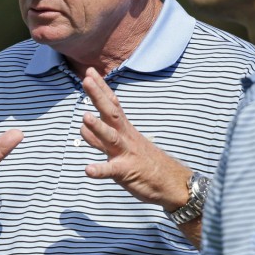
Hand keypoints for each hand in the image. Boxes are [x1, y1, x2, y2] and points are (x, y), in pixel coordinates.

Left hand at [80, 67, 190, 208]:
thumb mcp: (121, 147)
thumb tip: (82, 126)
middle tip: (86, 80)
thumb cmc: (144, 163)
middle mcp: (125, 137)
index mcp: (125, 129)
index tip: (90, 71)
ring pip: (110, 138)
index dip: (101, 88)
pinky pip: (111, 171)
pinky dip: (99, 170)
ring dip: (98, 128)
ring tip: (85, 117)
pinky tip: (88, 170)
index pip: (112, 104)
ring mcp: (126, 153)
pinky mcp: (126, 172)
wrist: (171, 183)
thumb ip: (100, 138)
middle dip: (98, 97)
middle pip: (111, 113)